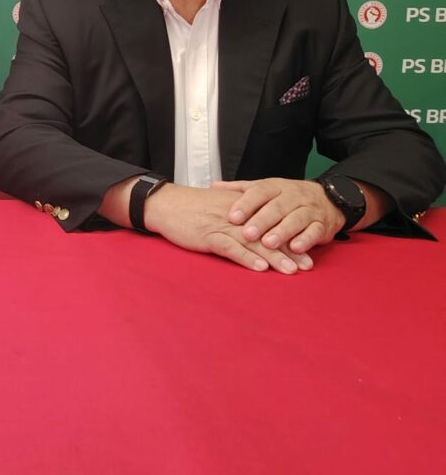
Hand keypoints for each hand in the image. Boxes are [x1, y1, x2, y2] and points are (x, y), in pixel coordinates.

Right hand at [143, 183, 314, 274]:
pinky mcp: (209, 236)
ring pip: (254, 242)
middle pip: (268, 234)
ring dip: (273, 257)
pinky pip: (231, 248)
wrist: (166, 204)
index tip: (307, 251)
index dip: (290, 238)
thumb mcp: (219, 207)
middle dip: (289, 250)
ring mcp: (223, 226)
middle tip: (308, 266)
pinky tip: (259, 268)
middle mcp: (237, 217)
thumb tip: (255, 228)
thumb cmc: (191, 208)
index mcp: (242, 209)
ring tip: (290, 270)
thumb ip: (239, 215)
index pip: (271, 223)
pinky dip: (246, 258)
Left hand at [213, 177, 344, 255]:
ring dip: (282, 231)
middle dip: (262, 220)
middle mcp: (293, 196)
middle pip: (277, 207)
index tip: (232, 216)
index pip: (259, 192)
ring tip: (268, 243)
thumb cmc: (287, 197)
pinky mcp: (321, 224)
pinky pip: (315, 231)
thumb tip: (213, 186)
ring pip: (296, 218)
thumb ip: (240, 190)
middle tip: (247, 234)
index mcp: (276, 187)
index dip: (246, 204)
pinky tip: (296, 249)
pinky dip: (306, 240)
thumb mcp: (265, 190)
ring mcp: (308, 210)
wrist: (327, 199)